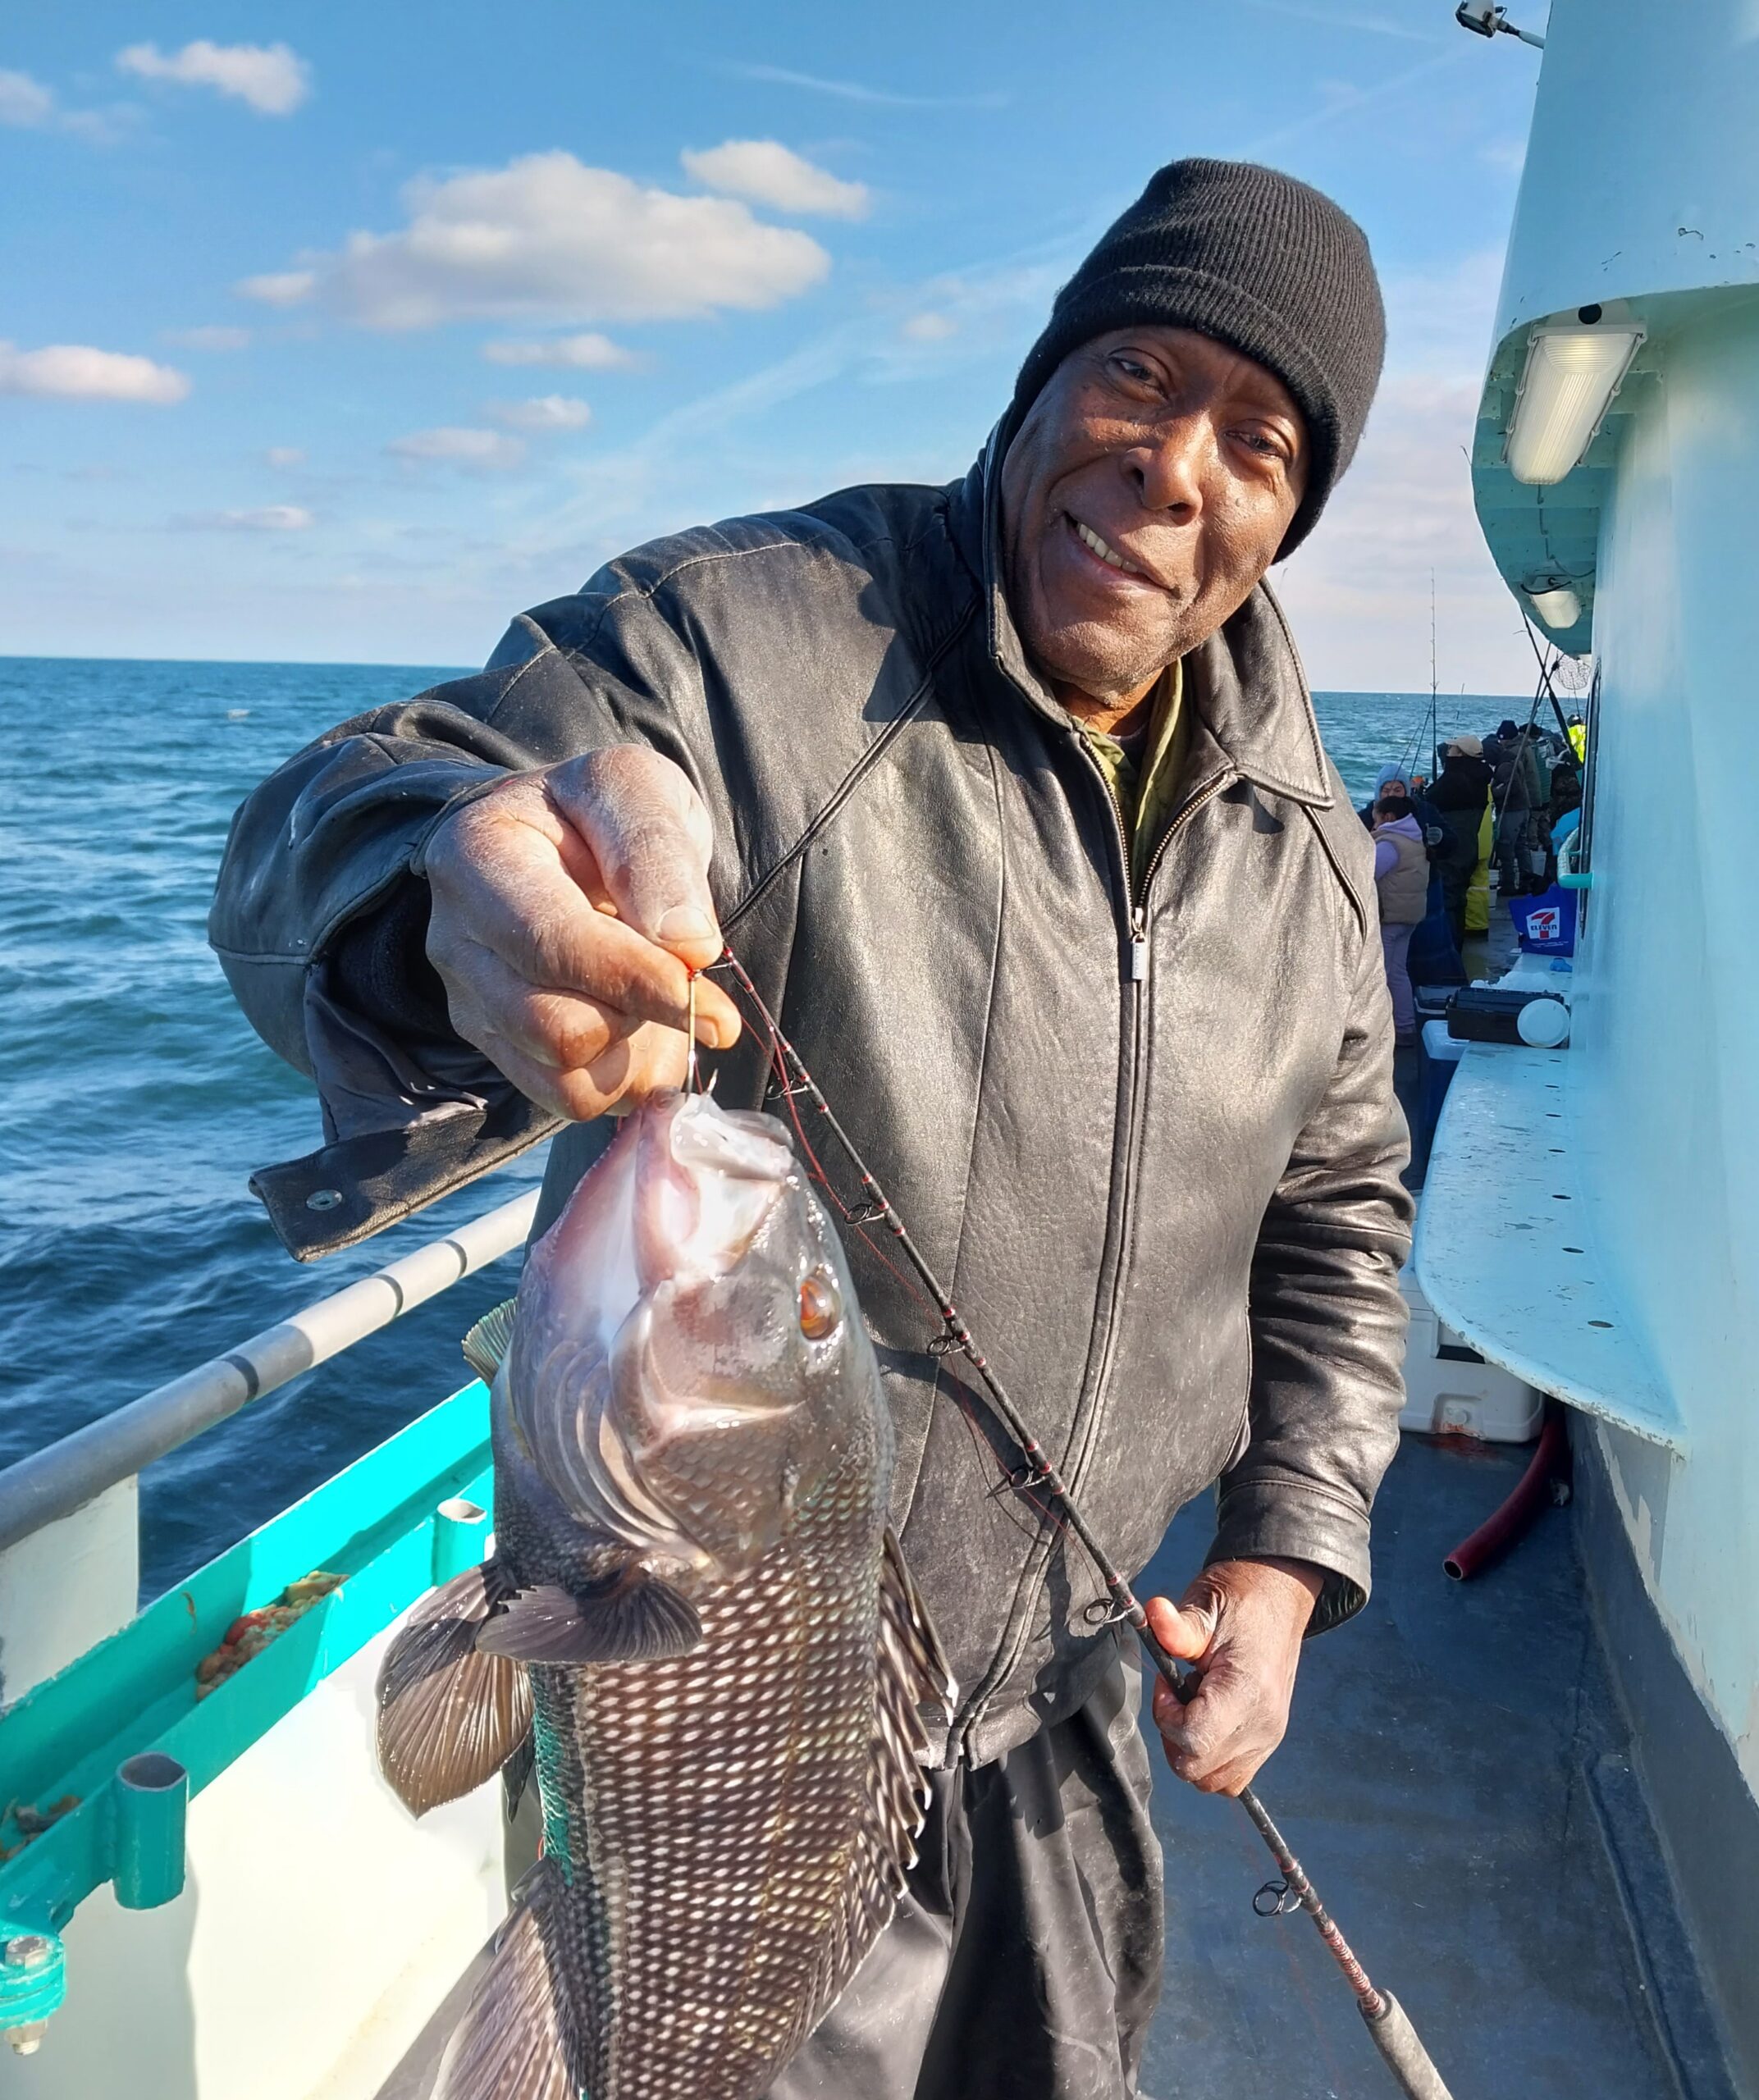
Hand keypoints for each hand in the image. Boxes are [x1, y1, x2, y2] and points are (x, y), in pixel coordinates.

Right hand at [424, 746, 741, 1120]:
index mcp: (476, 855)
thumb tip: (687, 946)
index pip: (552, 945)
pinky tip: (638, 1026)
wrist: (571, 840)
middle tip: (682, 976)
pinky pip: (568, 1097)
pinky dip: (622, 1075)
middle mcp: (456, 936)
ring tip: (650, 990)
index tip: (703, 980)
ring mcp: (470, 999)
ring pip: (562, 1070)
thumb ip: (655, 853)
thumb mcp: (634, 790)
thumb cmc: (600, 812)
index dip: (635, 976)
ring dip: (631, 1043)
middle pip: (553, 1025)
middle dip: (638, 1011)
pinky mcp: (497, 1044)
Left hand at [1144, 1557, 1322, 1795]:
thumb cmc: (1239, 1600)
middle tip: (1175, 1694)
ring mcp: (1269, 1737)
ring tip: (1194, 1704)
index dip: (1166, 1717)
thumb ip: (1179, 1625)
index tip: (1165, 1684)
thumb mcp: (1205, 1605)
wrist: (1278, 1597)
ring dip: (1191, 1750)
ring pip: (1213, 1781)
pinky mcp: (1268, 1740)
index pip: (1195, 1740)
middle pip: (1198, 1769)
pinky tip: (1207, 1717)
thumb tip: (1153, 1614)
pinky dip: (1211, 1757)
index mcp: (1248, 1691)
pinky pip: (1232, 1776)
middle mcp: (1263, 1724)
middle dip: (1174, 1736)